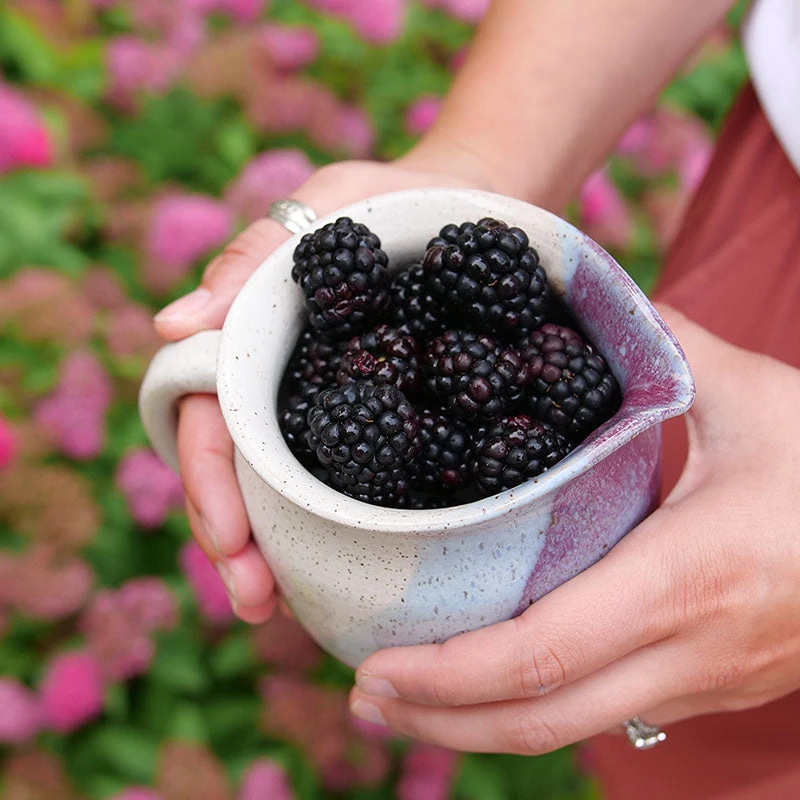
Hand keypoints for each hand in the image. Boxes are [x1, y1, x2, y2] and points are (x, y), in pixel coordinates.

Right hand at [154, 154, 493, 621]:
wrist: (472, 209)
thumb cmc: (386, 201)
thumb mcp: (326, 211)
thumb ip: (253, 260)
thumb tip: (169, 330)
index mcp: (256, 348)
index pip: (212, 425)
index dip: (212, 485)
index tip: (229, 544)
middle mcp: (288, 390)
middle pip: (246, 476)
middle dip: (243, 543)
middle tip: (258, 604)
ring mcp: (339, 413)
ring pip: (295, 493)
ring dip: (288, 556)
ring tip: (295, 611)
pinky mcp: (395, 425)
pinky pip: (363, 484)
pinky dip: (350, 531)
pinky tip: (357, 575)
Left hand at [349, 306, 799, 752]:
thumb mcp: (759, 397)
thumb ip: (665, 346)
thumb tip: (591, 299)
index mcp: (689, 578)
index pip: (541, 653)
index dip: (449, 673)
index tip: (376, 667)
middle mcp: (690, 652)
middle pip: (541, 717)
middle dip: (440, 718)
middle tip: (362, 695)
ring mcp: (703, 683)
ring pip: (571, 730)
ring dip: (478, 724)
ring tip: (405, 701)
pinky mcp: (710, 685)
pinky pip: (605, 714)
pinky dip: (532, 709)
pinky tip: (489, 684)